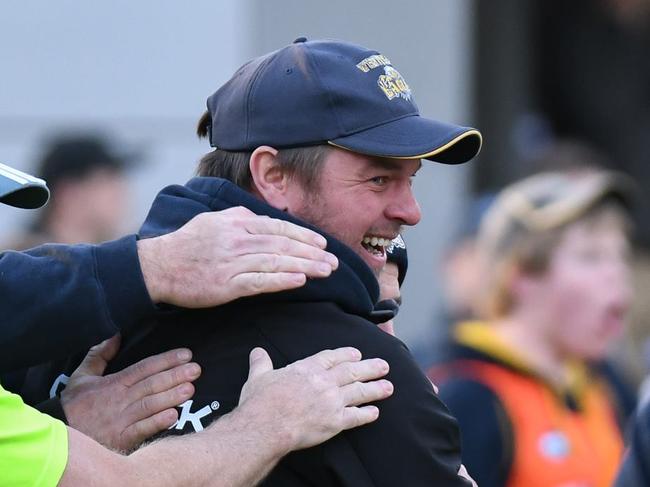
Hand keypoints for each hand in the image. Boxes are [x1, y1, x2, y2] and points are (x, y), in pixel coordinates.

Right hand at [61, 334, 200, 451]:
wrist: (58, 436)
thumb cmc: (73, 405)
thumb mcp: (82, 376)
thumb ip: (99, 355)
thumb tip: (115, 335)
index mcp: (114, 383)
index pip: (145, 367)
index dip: (167, 360)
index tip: (186, 354)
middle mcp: (120, 399)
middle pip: (152, 384)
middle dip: (176, 375)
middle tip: (196, 369)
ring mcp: (121, 420)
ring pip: (150, 405)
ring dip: (172, 396)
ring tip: (191, 389)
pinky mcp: (120, 439)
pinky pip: (142, 429)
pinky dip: (158, 422)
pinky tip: (174, 415)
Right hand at [137, 206, 338, 306]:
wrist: (157, 266)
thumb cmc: (186, 243)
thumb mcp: (213, 220)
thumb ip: (239, 217)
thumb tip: (261, 218)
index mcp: (236, 222)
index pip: (278, 227)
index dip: (303, 236)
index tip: (322, 244)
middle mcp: (237, 239)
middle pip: (283, 244)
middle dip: (312, 253)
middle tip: (334, 262)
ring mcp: (232, 262)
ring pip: (276, 262)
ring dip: (305, 266)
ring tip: (326, 272)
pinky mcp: (226, 284)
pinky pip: (259, 281)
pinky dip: (281, 280)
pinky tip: (299, 280)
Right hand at [237, 347, 392, 453]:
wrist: (266, 426)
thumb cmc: (260, 402)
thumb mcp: (258, 377)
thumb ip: (261, 363)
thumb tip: (257, 352)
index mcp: (307, 369)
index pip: (331, 357)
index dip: (346, 354)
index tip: (356, 353)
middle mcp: (324, 381)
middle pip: (352, 371)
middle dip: (370, 368)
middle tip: (384, 366)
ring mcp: (332, 401)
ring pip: (359, 392)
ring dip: (375, 389)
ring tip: (389, 387)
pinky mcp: (335, 421)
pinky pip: (356, 417)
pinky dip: (367, 414)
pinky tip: (375, 413)